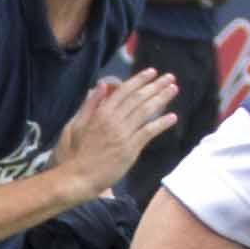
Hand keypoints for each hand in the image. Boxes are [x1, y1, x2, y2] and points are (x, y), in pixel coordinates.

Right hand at [56, 63, 180, 185]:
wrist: (79, 177)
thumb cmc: (76, 153)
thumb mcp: (77, 123)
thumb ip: (90, 104)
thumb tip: (102, 85)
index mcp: (101, 112)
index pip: (124, 90)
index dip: (139, 80)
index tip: (152, 72)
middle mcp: (113, 120)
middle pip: (138, 98)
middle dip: (155, 85)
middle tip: (170, 77)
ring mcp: (123, 134)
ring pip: (145, 111)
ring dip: (161, 99)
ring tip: (173, 90)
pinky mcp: (130, 149)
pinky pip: (148, 132)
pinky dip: (161, 123)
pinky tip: (172, 117)